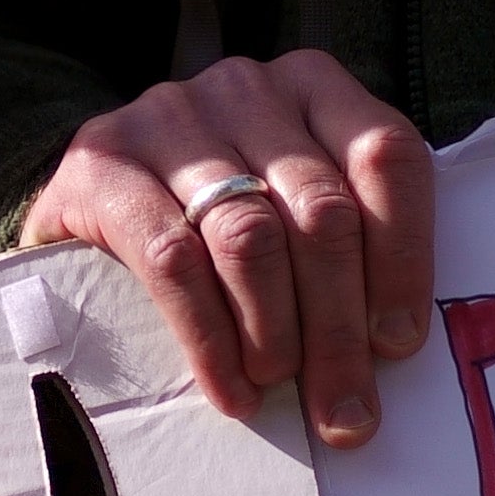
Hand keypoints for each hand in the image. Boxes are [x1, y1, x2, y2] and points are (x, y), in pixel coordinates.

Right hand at [24, 50, 439, 447]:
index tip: (399, 344)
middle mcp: (245, 88)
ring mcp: (168, 116)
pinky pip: (169, 257)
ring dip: (274, 334)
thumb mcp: (294, 212)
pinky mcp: (100, 159)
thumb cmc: (217, 223)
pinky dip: (207, 335)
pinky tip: (227, 387)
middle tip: (345, 408)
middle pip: (320, 212)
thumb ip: (350, 250)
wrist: (92, 203)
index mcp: (313, 86)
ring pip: (250, 236)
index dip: (403, 257)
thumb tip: (393, 351)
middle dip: (339, 326)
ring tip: (278, 389)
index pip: (385, 157)